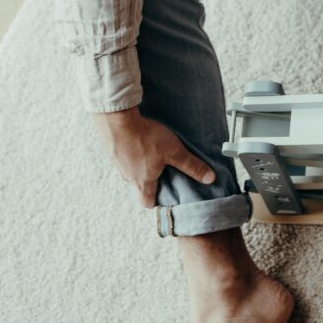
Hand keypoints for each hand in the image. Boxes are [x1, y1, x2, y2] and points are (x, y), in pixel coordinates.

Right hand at [93, 106, 215, 207]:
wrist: (117, 120)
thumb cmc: (145, 137)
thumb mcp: (174, 151)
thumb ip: (191, 166)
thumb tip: (210, 179)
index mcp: (142, 181)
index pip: (147, 202)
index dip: (156, 201)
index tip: (166, 195)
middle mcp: (127, 176)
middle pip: (139, 186)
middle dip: (150, 181)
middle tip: (162, 171)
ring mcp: (117, 163)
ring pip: (130, 171)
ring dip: (140, 165)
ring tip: (151, 153)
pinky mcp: (111, 150)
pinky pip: (122, 157)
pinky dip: (131, 153)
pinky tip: (138, 141)